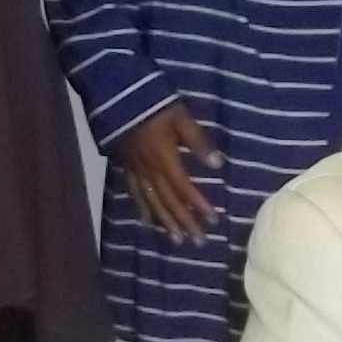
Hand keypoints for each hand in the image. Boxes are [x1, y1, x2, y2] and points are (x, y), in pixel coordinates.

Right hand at [116, 102, 223, 247]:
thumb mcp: (183, 119)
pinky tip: (148, 223)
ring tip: (177, 241)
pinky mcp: (127, 169)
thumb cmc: (158, 107)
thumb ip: (199, 142)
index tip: (212, 221)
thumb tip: (218, 165)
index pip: (185, 188)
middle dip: (184, 222)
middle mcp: (150, 171)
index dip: (198, 205)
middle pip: (169, 202)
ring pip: (152, 203)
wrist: (122, 99)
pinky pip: (134, 195)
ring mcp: (137, 172)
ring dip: (166, 223)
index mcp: (165, 159)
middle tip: (198, 241)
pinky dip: (142, 211)